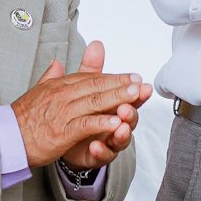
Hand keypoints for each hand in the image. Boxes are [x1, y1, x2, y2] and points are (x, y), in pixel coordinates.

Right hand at [12, 43, 148, 168]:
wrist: (6, 138)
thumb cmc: (22, 119)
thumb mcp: (37, 91)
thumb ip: (50, 77)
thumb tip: (57, 63)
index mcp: (58, 85)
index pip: (89, 78)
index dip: (112, 77)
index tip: (130, 77)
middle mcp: (61, 95)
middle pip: (96, 86)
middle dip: (120, 84)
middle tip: (140, 82)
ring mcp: (62, 113)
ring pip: (94, 102)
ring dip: (117, 98)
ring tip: (135, 95)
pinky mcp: (61, 132)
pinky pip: (85, 125)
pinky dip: (102, 122)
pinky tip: (116, 122)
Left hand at [53, 42, 150, 172]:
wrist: (60, 138)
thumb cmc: (79, 111)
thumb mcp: (83, 88)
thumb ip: (91, 69)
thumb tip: (96, 45)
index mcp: (114, 104)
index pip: (129, 96)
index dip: (135, 91)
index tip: (139, 85)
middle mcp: (115, 122)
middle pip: (129, 117)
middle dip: (130, 112)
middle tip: (127, 108)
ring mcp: (108, 139)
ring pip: (121, 138)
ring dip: (122, 133)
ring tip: (120, 128)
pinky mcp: (97, 155)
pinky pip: (103, 155)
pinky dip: (101, 150)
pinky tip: (96, 145)